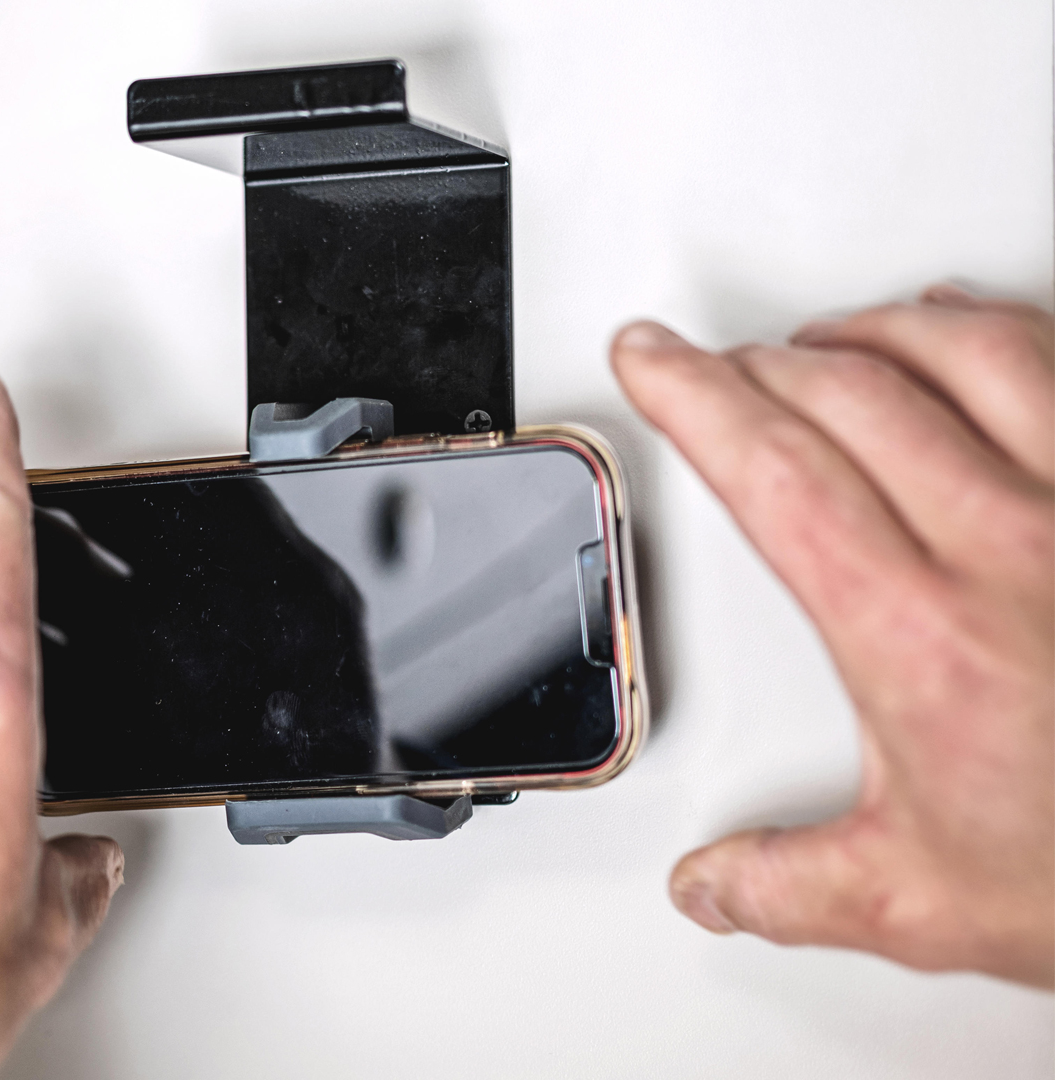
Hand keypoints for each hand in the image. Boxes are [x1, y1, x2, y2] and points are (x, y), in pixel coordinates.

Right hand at [612, 285, 1053, 985]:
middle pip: (851, 393)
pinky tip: (968, 329)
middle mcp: (1011, 546)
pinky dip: (994, 328)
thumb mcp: (926, 903)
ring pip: (968, 352)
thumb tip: (715, 883)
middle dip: (756, 361)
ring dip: (875, 330)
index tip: (650, 361)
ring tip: (825, 336)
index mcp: (921, 634)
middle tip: (712, 362)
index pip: (772, 470)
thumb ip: (791, 886)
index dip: (691, 397)